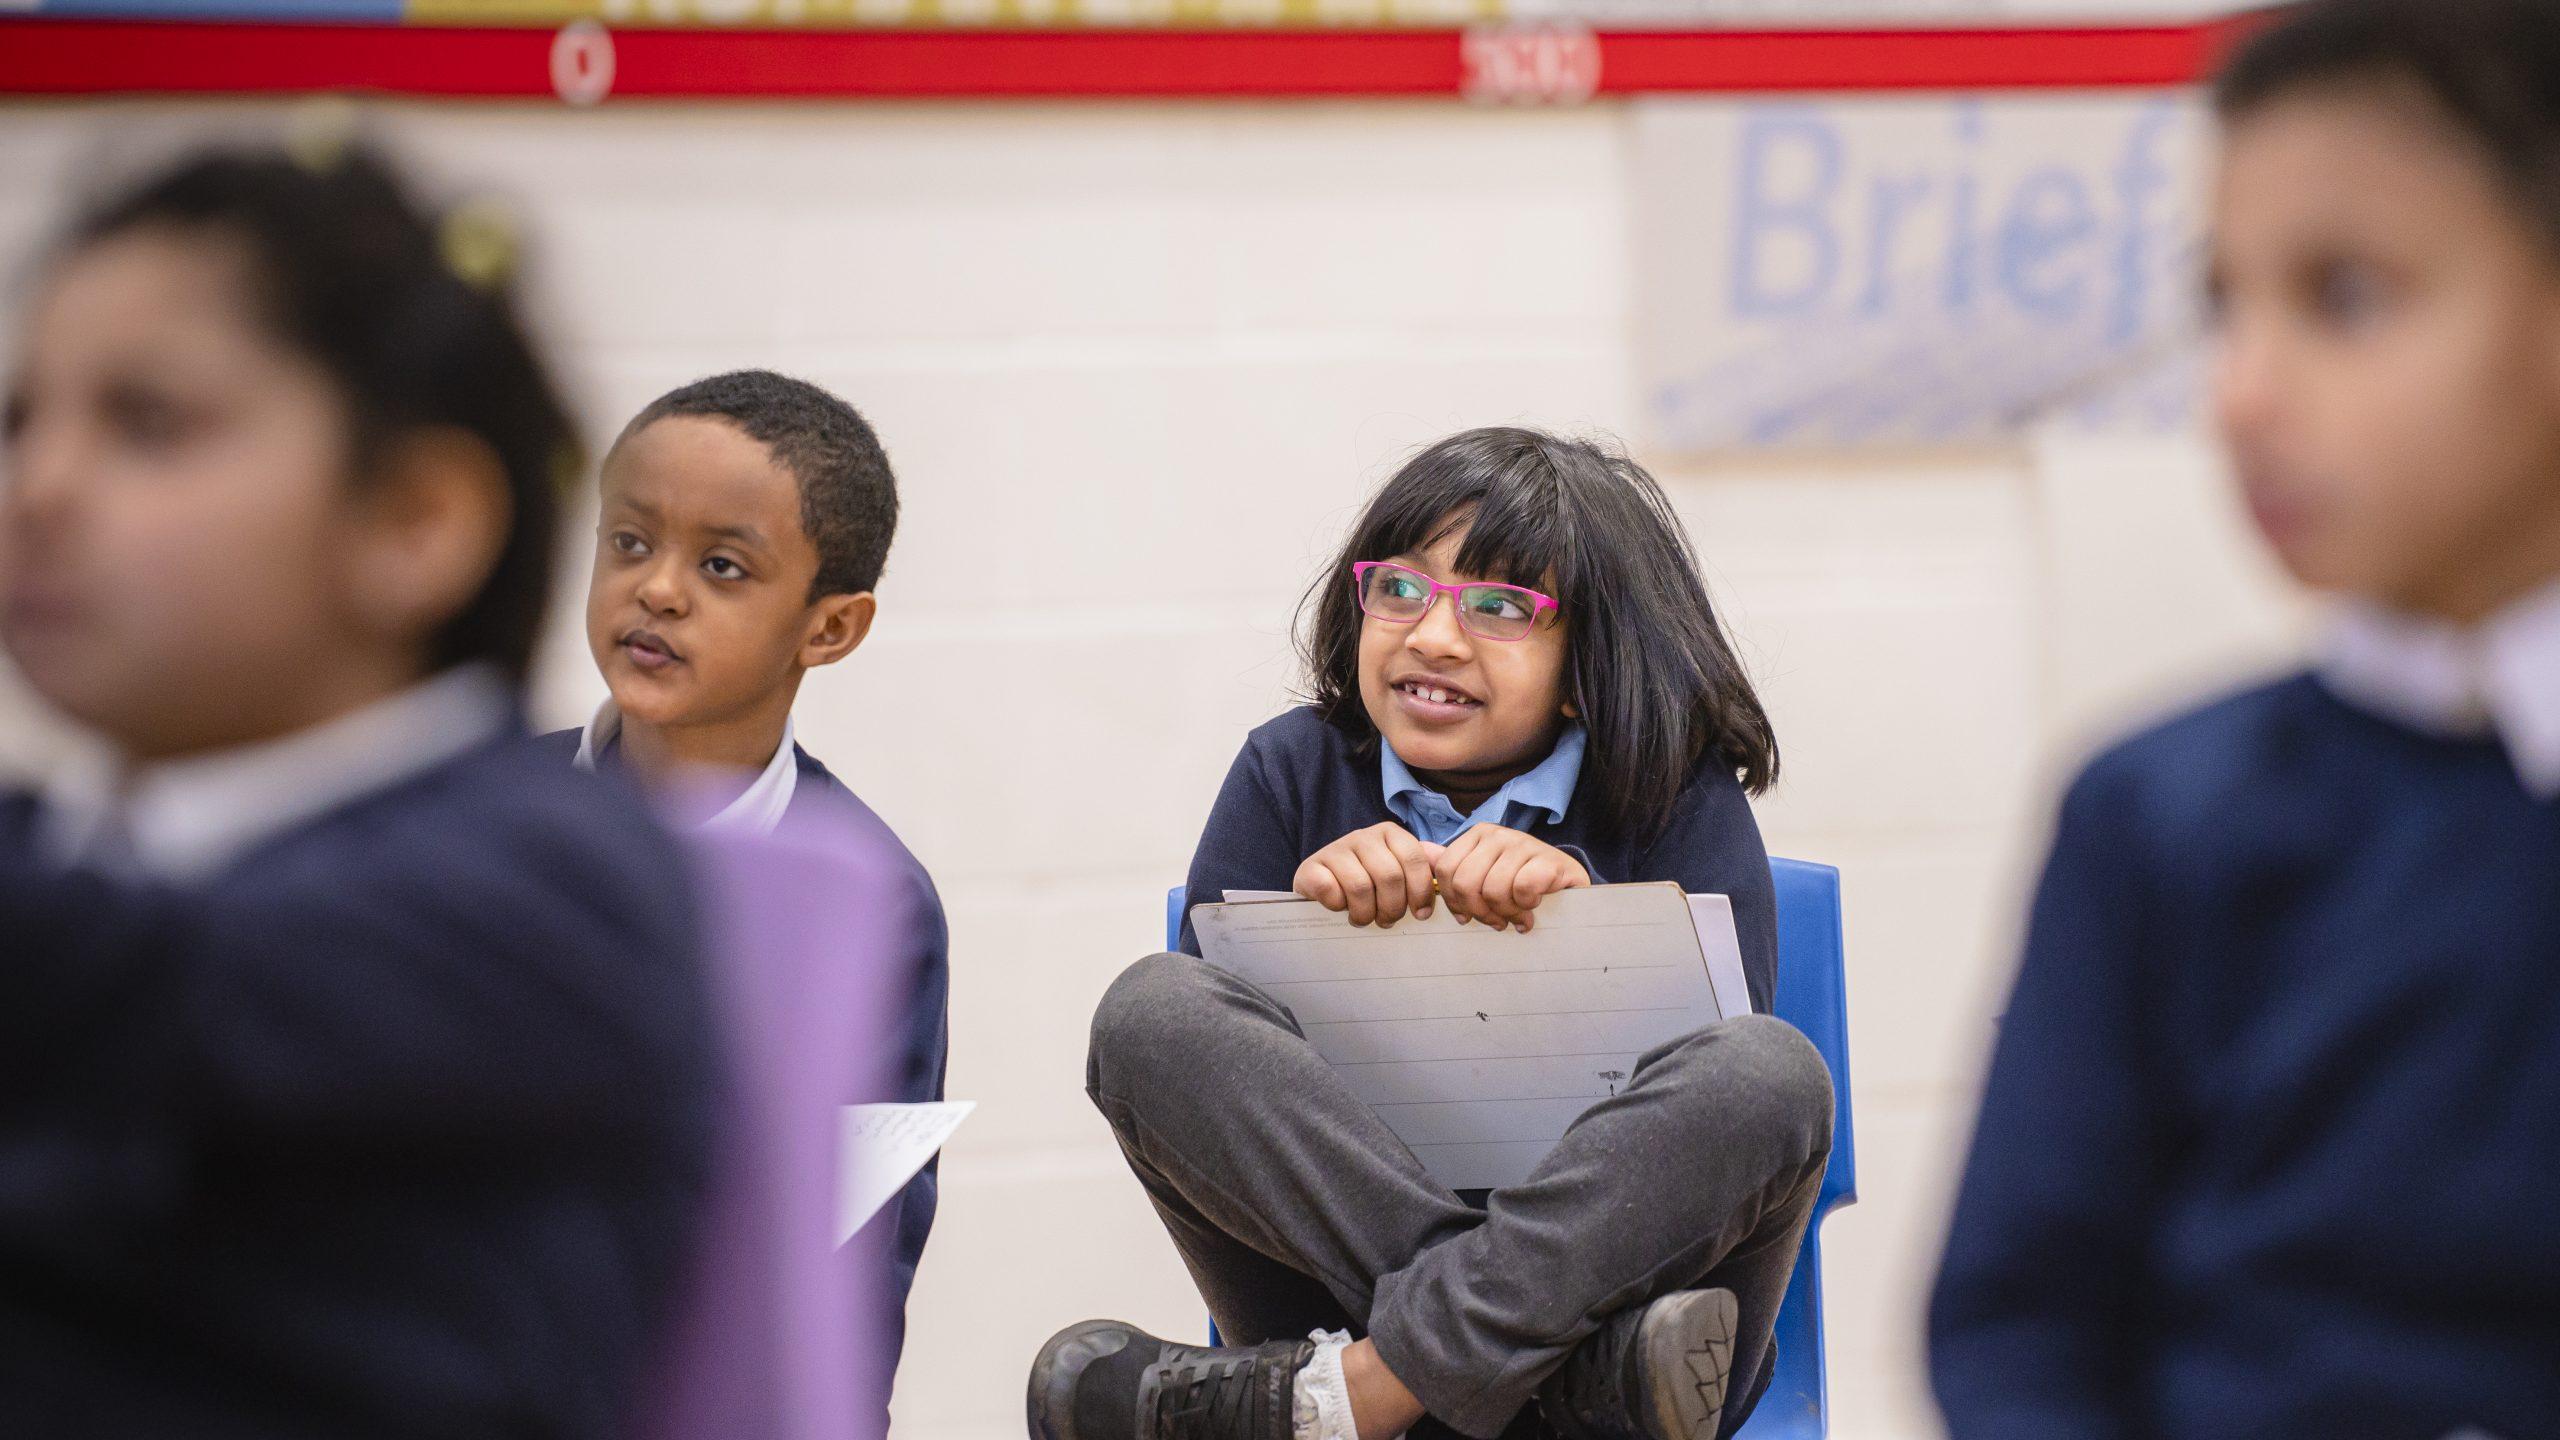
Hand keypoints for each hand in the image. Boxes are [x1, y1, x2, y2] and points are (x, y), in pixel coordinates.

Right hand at [1293, 822, 1442, 926]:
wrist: (1319, 884)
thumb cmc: (1366, 880)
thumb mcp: (1397, 870)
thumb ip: (1423, 865)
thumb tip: (1447, 860)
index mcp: (1390, 834)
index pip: (1415, 860)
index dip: (1421, 891)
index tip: (1421, 914)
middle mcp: (1363, 836)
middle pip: (1390, 877)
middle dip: (1393, 907)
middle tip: (1388, 920)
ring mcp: (1335, 849)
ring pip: (1361, 887)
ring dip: (1365, 913)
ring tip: (1364, 918)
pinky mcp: (1311, 867)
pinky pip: (1331, 890)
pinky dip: (1338, 906)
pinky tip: (1339, 907)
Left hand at [1430, 825, 1588, 931]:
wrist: (1569, 883)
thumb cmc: (1522, 882)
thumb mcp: (1485, 873)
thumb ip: (1454, 865)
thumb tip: (1421, 851)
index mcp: (1477, 835)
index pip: (1446, 871)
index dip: (1453, 902)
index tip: (1467, 917)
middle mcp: (1498, 834)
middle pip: (1466, 883)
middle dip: (1479, 912)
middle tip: (1496, 922)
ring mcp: (1524, 844)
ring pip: (1494, 889)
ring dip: (1506, 913)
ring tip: (1516, 916)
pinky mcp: (1549, 859)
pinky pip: (1522, 888)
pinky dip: (1526, 906)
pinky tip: (1533, 908)